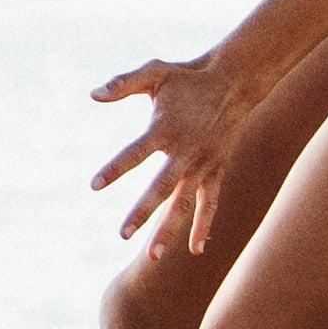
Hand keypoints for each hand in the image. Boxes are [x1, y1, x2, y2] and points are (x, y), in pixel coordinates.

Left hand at [89, 50, 262, 250]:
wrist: (234, 82)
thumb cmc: (186, 78)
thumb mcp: (154, 72)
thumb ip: (123, 83)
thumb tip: (93, 94)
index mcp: (166, 128)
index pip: (136, 151)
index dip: (116, 168)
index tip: (94, 185)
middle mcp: (187, 150)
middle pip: (163, 187)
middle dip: (143, 212)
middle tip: (123, 235)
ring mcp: (205, 163)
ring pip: (186, 202)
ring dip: (170, 229)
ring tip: (153, 256)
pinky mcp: (217, 170)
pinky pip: (211, 202)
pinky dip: (204, 225)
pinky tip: (196, 250)